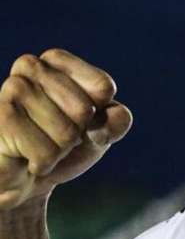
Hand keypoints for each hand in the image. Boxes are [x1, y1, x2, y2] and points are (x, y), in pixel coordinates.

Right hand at [0, 49, 131, 209]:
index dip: (99, 112)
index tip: (79, 118)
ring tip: (39, 145)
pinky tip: (26, 159)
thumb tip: (99, 129)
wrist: (25, 178)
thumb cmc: (64, 144)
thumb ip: (118, 120)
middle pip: (84, 109)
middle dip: (77, 133)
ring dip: (59, 151)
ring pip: (66, 133)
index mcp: (55, 59)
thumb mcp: (103, 129)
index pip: (103, 86)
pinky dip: (44, 164)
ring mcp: (11, 91)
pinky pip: (45, 153)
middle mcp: (30, 66)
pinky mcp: (0, 120)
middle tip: (54, 135)